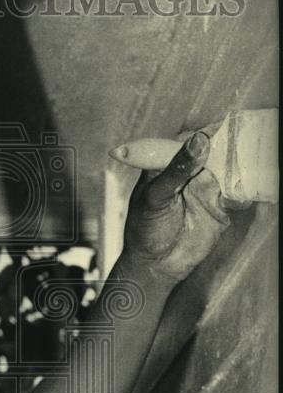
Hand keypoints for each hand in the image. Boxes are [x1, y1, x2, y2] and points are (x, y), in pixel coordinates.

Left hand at [122, 129, 239, 285]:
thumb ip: (177, 170)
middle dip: (230, 147)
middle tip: (242, 144)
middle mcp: (189, 173)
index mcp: (168, 164)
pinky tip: (238, 196)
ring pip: (229, 171)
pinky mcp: (220, 207)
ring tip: (245, 167)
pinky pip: (237, 194)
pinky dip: (242, 192)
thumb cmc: (145, 228)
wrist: (155, 266)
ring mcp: (206, 189)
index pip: (189, 139)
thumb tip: (198, 140)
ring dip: (240, 168)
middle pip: (215, 152)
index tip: (223, 126)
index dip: (207, 131)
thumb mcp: (156, 196)